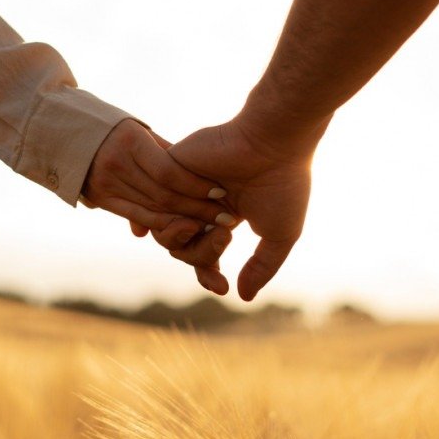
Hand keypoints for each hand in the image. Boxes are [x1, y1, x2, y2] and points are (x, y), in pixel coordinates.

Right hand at [81, 119, 230, 250]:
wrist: (65, 132)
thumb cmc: (114, 128)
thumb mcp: (139, 131)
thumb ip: (166, 153)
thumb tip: (198, 176)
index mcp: (130, 141)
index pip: (169, 172)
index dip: (196, 185)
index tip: (221, 192)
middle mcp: (116, 164)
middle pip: (163, 194)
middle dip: (197, 208)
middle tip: (225, 217)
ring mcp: (106, 184)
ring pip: (152, 208)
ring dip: (185, 220)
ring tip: (211, 226)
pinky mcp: (100, 199)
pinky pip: (137, 215)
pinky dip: (162, 223)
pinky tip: (184, 228)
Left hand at [165, 114, 316, 300]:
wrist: (275, 142)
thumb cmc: (284, 184)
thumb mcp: (280, 235)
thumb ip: (261, 267)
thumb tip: (241, 297)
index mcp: (225, 214)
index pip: (203, 254)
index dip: (208, 274)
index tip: (222, 287)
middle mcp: (200, 201)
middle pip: (181, 248)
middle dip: (203, 255)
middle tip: (227, 234)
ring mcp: (184, 186)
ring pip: (165, 233)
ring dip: (191, 239)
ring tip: (220, 225)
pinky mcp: (169, 168)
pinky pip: (154, 207)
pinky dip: (173, 217)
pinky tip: (195, 216)